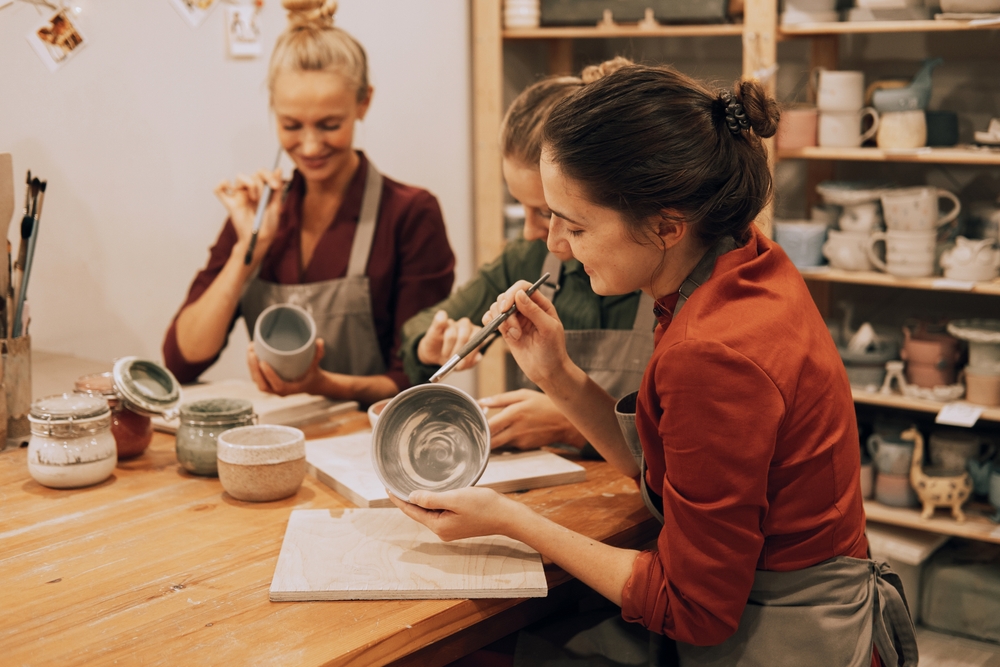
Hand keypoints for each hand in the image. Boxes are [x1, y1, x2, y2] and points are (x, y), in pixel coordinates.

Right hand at [214, 167, 283, 260]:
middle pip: (253, 174)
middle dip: (261, 184)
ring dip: (250, 185)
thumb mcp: (276, 205)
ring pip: (240, 177)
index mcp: (262, 189)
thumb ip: (277, 187)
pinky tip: (229, 187)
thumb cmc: (269, 223)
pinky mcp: (230, 203)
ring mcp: (239, 195)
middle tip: (264, 198)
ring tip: (255, 200)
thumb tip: (279, 169)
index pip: (261, 172)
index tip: (275, 186)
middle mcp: (250, 190)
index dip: (268, 175)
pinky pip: (219, 190)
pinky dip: (221, 185)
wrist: (260, 238)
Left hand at [247, 337, 331, 395]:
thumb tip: (319, 341)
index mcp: (290, 389)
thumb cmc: (312, 375)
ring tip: (250, 350)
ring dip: (251, 366)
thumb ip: (318, 354)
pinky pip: (256, 377)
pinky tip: (251, 353)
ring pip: (256, 380)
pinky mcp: (267, 382)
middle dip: (254, 369)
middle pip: (261, 384)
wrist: (310, 384)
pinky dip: (252, 366)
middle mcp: (278, 391)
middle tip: (252, 352)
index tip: (263, 362)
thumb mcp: (316, 365)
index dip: (269, 375)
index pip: (277, 385)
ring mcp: (271, 388)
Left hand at [388, 487, 517, 541]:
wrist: (507, 516)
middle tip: (396, 483)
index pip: (412, 511)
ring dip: (421, 500)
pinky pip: (439, 512)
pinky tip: (432, 493)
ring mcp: (450, 528)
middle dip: (407, 499)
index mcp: (438, 526)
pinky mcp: (458, 524)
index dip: (399, 499)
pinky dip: (433, 502)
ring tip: (410, 486)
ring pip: (429, 512)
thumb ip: (431, 499)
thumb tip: (411, 497)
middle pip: (419, 513)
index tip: (388, 487)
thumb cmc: (484, 507)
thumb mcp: (455, 499)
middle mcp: (442, 530)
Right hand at [416, 310, 482, 369]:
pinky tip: (438, 334)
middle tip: (455, 362)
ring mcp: (453, 322)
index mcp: (476, 334)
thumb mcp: (461, 364)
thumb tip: (478, 357)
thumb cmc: (451, 357)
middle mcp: (466, 326)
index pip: (480, 338)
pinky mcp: (440, 320)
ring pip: (452, 334)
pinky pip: (441, 318)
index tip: (465, 362)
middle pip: (464, 337)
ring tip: (446, 356)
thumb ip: (470, 362)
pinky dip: (440, 323)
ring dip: (448, 347)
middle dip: (459, 351)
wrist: (434, 355)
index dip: (473, 350)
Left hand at [480, 389, 585, 449]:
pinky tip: (505, 434)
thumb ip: (500, 399)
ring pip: (498, 445)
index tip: (470, 425)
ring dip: (491, 441)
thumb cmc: (544, 405)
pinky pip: (508, 446)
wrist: (565, 422)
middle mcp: (516, 430)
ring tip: (487, 432)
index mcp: (514, 414)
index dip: (477, 428)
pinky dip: (503, 441)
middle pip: (491, 441)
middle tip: (473, 433)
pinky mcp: (524, 447)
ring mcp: (520, 441)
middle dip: (481, 439)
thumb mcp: (523, 395)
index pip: (489, 426)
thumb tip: (481, 401)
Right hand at [484, 281, 569, 388]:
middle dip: (505, 311)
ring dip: (501, 321)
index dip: (512, 293)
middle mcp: (527, 309)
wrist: (547, 372)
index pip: (523, 288)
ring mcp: (516, 319)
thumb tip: (519, 294)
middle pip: (507, 296)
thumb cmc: (553, 351)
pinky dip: (490, 321)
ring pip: (498, 307)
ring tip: (515, 336)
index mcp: (541, 304)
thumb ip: (534, 311)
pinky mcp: (507, 330)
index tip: (506, 307)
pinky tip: (496, 330)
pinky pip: (492, 319)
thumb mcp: (548, 329)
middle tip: (514, 330)